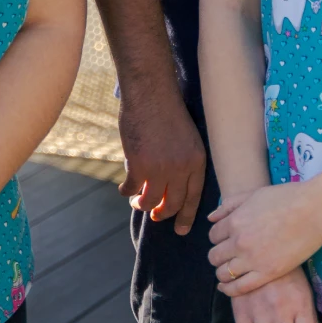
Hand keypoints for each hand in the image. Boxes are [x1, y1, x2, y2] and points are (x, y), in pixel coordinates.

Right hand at [118, 80, 206, 233]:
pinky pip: (131, 188)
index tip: (180, 230)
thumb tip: (173, 184)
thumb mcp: (187, 137)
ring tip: (137, 202)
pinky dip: (126, 191)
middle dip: (163, 215)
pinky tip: (124, 189)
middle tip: (155, 217)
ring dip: (142, 205)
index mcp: (197, 161)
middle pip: (173, 204)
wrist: (150, 92)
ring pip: (151, 202)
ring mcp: (159, 169)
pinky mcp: (138, 166)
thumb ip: (183, 160)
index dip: (187, 216)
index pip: (194, 197)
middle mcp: (181, 169)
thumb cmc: (167, 109)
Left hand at [209, 182, 321, 296]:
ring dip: (222, 273)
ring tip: (228, 272)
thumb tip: (211, 218)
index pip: (213, 235)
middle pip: (215, 256)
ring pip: (224, 273)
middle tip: (225, 258)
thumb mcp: (252, 194)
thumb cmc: (285, 198)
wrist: (312, 210)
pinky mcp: (267, 274)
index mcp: (234, 221)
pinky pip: (240, 287)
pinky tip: (228, 288)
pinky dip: (230, 290)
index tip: (224, 241)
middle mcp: (238, 242)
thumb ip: (229, 205)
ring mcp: (252, 259)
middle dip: (217, 257)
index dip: (218, 239)